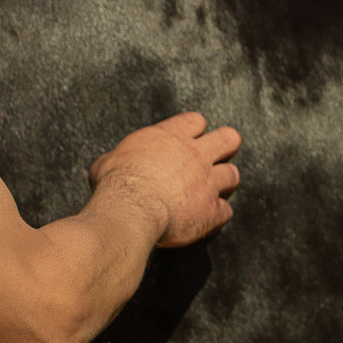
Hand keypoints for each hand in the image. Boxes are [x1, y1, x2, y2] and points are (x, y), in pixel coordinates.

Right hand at [89, 111, 241, 247]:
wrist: (130, 210)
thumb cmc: (116, 184)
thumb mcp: (109, 161)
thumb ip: (121, 159)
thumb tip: (110, 164)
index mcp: (170, 137)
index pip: (196, 121)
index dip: (195, 130)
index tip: (189, 140)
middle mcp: (195, 155)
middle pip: (229, 138)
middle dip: (226, 147)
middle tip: (216, 158)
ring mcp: (208, 183)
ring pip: (233, 175)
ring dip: (225, 183)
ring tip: (214, 191)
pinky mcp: (211, 211)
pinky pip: (226, 212)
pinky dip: (217, 216)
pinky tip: (206, 221)